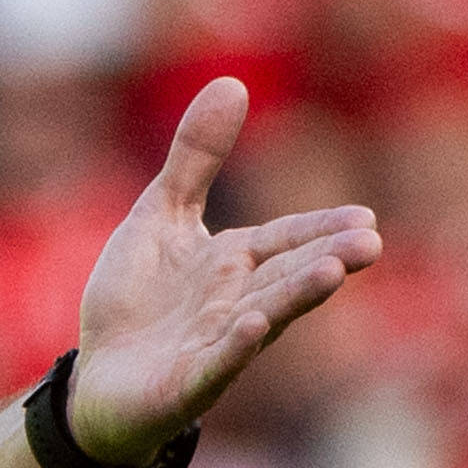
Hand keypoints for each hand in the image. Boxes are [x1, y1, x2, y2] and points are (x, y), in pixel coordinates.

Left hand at [67, 78, 381, 466]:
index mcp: (234, 264)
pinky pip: (214, 363)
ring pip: (262, 319)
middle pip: (285, 278)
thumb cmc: (136, 302)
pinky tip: (256, 324)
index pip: (285, 241)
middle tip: (371, 243)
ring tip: (330, 275)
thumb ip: (195, 159)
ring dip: (294, 298)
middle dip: (325, 261)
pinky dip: (235, 345)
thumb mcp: (160, 216)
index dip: (320, 230)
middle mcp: (235, 305)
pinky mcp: (184, 385)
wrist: (97, 381)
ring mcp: (213, 347)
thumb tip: (232, 82)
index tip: (367, 219)